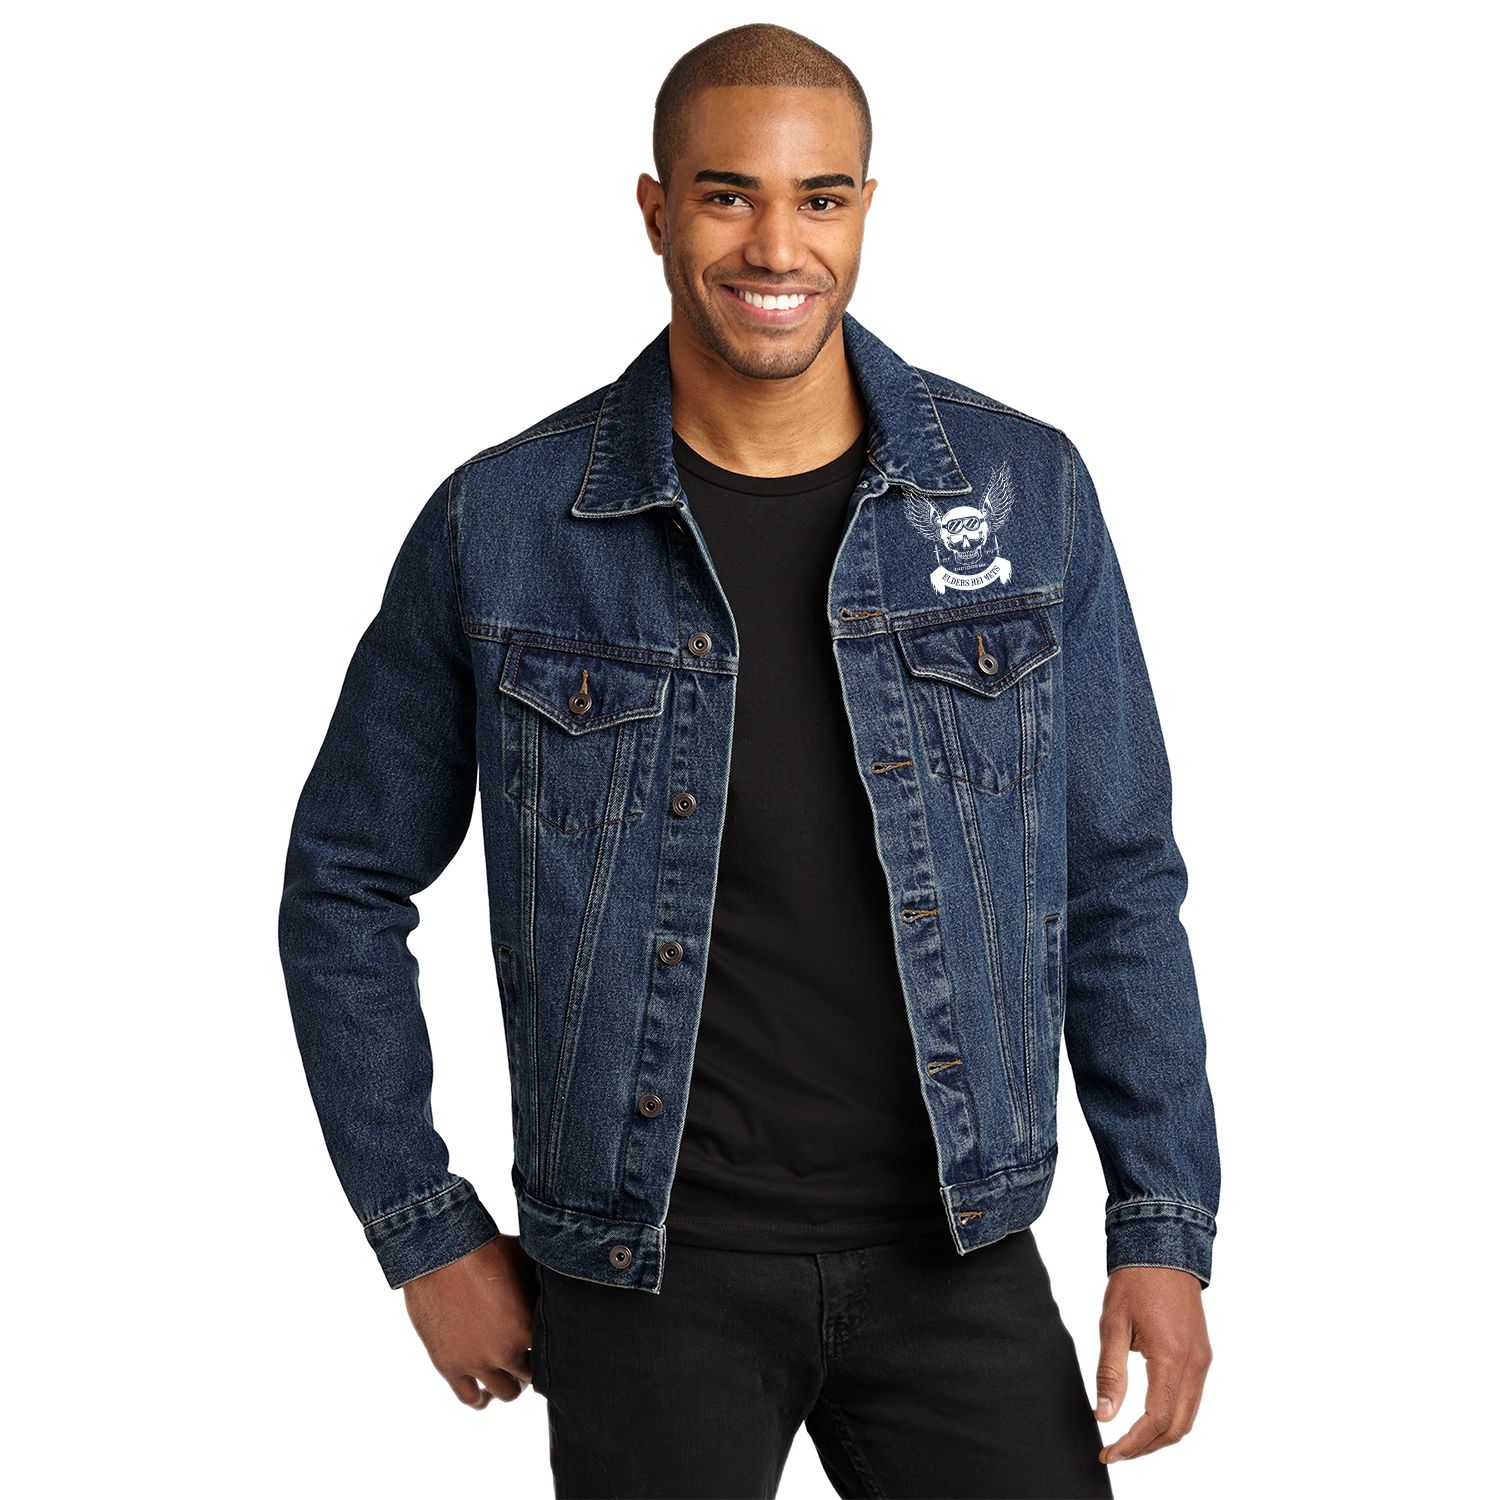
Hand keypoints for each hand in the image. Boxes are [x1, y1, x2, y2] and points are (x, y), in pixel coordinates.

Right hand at [402, 1232, 538, 1408]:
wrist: (440, 1253)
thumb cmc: (485, 1250)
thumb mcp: (525, 1262)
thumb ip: (541, 1285)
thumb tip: (557, 1287)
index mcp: (528, 1327)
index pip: (550, 1354)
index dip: (550, 1350)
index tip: (546, 1346)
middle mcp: (506, 1352)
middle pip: (529, 1375)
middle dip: (529, 1365)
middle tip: (527, 1357)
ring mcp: (476, 1362)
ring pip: (505, 1392)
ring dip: (508, 1385)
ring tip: (508, 1376)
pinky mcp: (449, 1366)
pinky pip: (469, 1397)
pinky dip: (480, 1399)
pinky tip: (485, 1395)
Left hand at [1094, 1266, 1211, 1463]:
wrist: (1164, 1246)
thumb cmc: (1134, 1280)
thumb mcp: (1112, 1323)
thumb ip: (1110, 1372)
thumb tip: (1104, 1416)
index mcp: (1172, 1356)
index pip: (1156, 1419)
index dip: (1133, 1443)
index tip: (1108, 1452)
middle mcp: (1196, 1364)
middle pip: (1178, 1428)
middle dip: (1146, 1447)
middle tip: (1115, 1451)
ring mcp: (1203, 1360)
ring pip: (1188, 1417)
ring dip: (1160, 1435)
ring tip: (1128, 1439)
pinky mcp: (1203, 1354)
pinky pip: (1192, 1399)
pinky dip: (1171, 1416)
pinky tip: (1146, 1415)